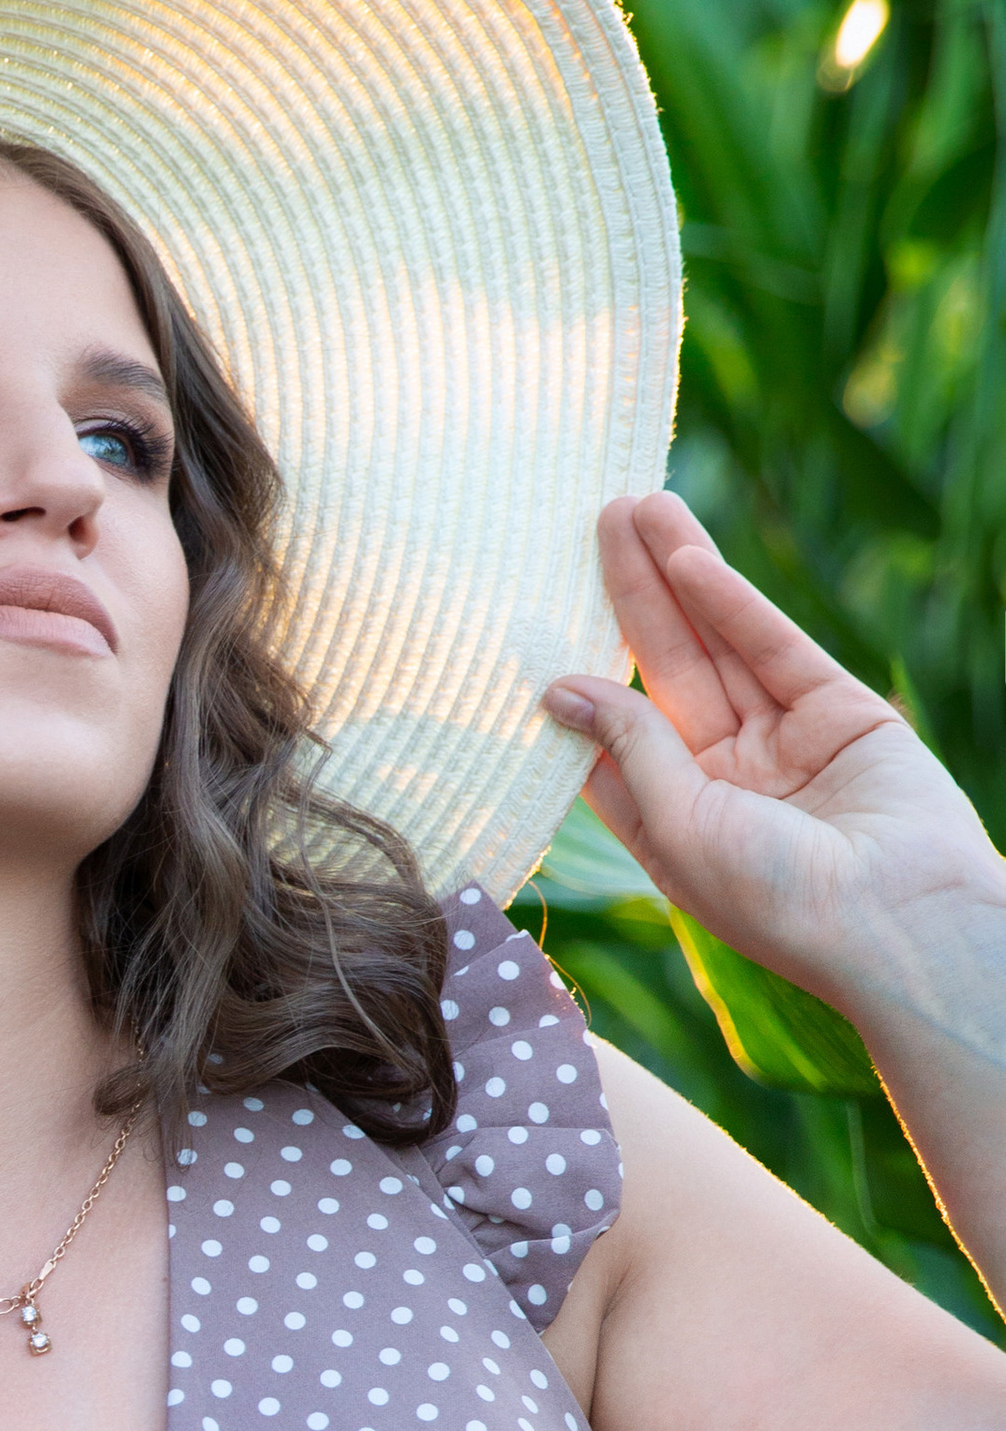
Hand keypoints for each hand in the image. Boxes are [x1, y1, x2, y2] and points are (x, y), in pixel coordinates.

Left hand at [542, 495, 1005, 1017]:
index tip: (530, 612)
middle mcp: (725, 780)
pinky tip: (686, 556)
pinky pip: (771, 646)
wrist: (901, 925)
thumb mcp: (678, 824)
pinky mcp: (841, 712)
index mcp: (674, 823)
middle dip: (628, 595)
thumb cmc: (777, 902)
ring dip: (674, 575)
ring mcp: (785, 743)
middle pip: (661, 669)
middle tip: (592, 518)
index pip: (611, 733)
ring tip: (634, 505)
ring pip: (716, 644)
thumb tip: (559, 688)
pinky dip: (729, 601)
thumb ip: (628, 746)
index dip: (576, 673)